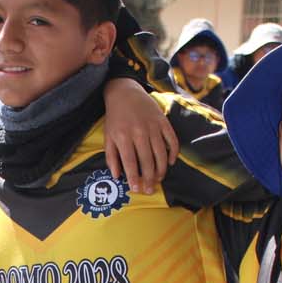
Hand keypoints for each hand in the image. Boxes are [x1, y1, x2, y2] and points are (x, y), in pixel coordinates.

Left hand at [103, 78, 176, 194]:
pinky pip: (172, 140)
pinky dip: (173, 152)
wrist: (125, 93)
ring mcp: (153, 127)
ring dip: (161, 169)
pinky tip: (170, 162)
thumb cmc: (115, 118)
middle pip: (147, 161)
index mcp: (123, 137)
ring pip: (161, 153)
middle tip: (150, 190)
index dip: (134, 178)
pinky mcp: (163, 121)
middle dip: (149, 178)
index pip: (130, 162)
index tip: (137, 189)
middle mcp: (139, 132)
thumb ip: (111, 157)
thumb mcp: (108, 136)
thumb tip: (117, 176)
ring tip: (159, 179)